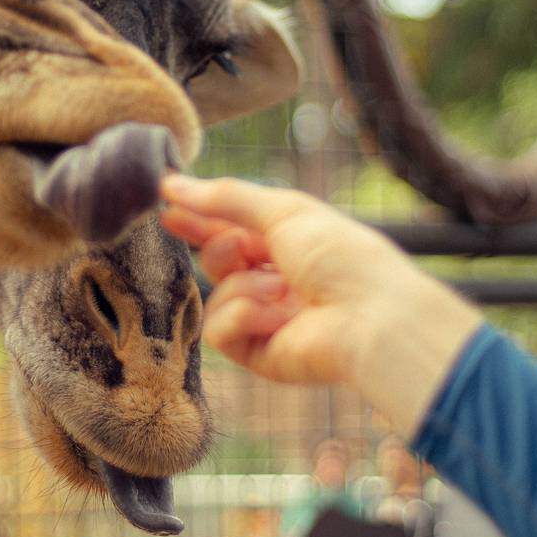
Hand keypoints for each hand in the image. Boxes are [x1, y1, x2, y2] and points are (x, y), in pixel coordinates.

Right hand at [160, 174, 483, 432]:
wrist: (371, 316)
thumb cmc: (340, 256)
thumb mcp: (283, 210)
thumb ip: (225, 198)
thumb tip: (171, 183)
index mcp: (289, 243)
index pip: (231, 227)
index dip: (198, 219)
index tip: (165, 208)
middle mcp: (278, 281)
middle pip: (217, 261)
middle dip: (218, 249)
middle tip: (239, 247)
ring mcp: (268, 320)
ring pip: (215, 296)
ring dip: (242, 286)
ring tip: (279, 289)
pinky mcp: (259, 353)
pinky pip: (220, 332)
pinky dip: (244, 317)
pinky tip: (277, 318)